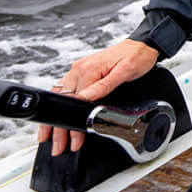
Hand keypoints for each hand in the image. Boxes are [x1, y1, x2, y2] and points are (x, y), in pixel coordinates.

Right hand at [37, 39, 158, 155]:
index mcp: (88, 69)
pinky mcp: (82, 71)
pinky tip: (59, 116)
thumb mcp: (125, 72)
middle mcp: (79, 69)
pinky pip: (66, 89)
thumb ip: (104, 86)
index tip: (73, 140)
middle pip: (61, 101)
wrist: (142, 44)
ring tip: (50, 136)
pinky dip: (60, 105)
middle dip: (57, 127)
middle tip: (56, 146)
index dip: (72, 124)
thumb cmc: (137, 57)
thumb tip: (85, 98)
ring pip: (59, 96)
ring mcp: (79, 69)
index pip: (74, 102)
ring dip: (55, 118)